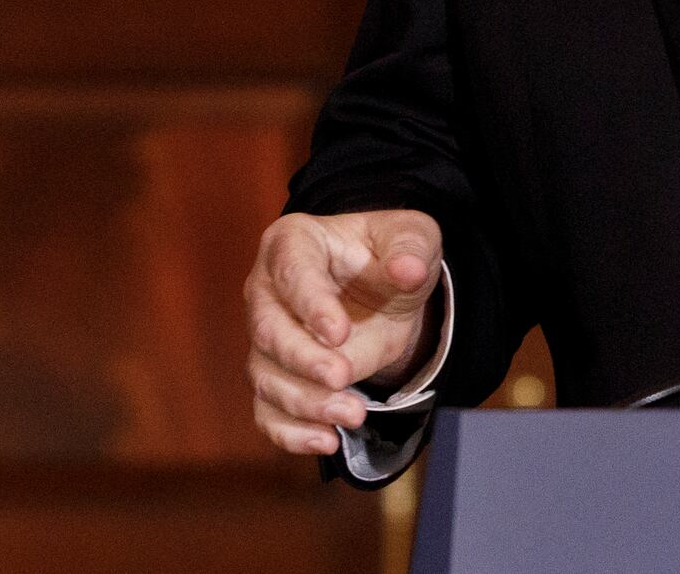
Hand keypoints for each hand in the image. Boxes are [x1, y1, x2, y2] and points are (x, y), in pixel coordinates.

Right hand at [245, 208, 442, 456]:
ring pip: (267, 376)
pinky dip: (292, 432)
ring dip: (305, 402)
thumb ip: (412, 248)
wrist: (386, 294)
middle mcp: (267, 291)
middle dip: (303, 359)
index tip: (339, 333)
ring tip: (353, 414)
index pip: (292, 272)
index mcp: (293, 243)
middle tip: (342, 377)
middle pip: (267, 330)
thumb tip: (409, 270)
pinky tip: (327, 441)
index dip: (310, 303)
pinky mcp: (276, 378)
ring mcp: (266, 339)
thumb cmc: (390, 255)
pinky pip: (268, 411)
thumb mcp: (413, 238)